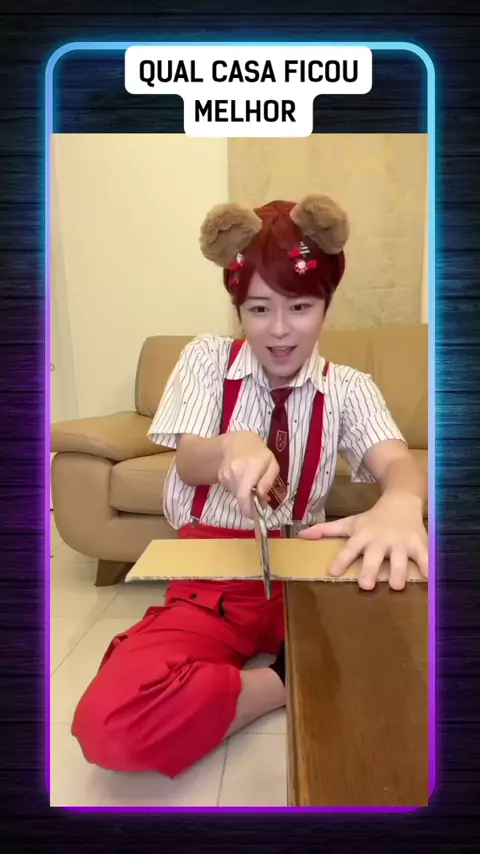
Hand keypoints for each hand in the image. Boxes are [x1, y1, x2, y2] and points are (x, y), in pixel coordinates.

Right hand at [218, 431, 278, 518]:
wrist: (235, 442)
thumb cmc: (258, 452)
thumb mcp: (271, 463)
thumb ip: (268, 481)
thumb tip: (262, 498)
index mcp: (251, 468)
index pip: (245, 495)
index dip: (249, 510)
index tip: (256, 516)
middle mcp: (236, 472)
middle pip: (242, 498)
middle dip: (251, 503)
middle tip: (259, 498)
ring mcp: (226, 475)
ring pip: (237, 495)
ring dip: (246, 495)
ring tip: (251, 482)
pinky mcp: (221, 477)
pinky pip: (233, 490)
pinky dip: (239, 489)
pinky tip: (242, 478)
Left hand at [298, 495, 427, 589]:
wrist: (402, 499)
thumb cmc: (373, 518)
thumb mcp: (350, 522)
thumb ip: (326, 531)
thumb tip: (301, 535)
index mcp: (363, 536)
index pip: (349, 548)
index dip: (341, 560)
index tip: (332, 572)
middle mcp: (381, 540)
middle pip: (374, 557)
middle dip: (370, 570)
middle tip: (366, 584)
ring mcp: (400, 542)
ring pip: (400, 560)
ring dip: (398, 572)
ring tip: (396, 586)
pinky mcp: (419, 544)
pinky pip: (424, 556)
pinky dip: (427, 565)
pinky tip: (429, 577)